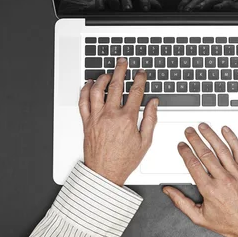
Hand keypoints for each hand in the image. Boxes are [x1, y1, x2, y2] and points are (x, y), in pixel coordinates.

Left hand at [78, 58, 158, 185]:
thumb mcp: (145, 142)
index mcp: (127, 119)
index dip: (140, 79)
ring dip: (103, 77)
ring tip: (108, 73)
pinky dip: (85, 89)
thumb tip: (154, 103)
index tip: (141, 73)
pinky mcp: (87, 122)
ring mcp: (96, 117)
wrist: (104, 173)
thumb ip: (150, 119)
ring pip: (97, 89)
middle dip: (121, 70)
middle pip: (115, 85)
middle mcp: (110, 115)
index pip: (135, 92)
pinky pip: (83, 101)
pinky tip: (90, 84)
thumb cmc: (124, 160)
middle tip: (123, 63)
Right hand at [163, 123, 237, 236]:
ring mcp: (237, 175)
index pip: (193, 165)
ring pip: (221, 149)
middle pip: (205, 154)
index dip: (185, 152)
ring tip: (203, 127)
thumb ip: (181, 202)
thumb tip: (169, 191)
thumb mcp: (199, 217)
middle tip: (189, 131)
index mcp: (210, 190)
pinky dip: (232, 139)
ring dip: (210, 135)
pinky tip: (226, 131)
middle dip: (195, 140)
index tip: (181, 146)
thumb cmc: (228, 224)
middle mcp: (223, 180)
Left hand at [178, 0, 235, 11]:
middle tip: (187, 10)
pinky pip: (224, 3)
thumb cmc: (217, 8)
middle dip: (193, 3)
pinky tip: (216, 8)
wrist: (234, 8)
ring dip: (204, 3)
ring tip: (199, 8)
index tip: (180, 9)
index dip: (185, 1)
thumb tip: (183, 13)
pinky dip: (220, 5)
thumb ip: (194, 9)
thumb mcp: (204, 8)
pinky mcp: (229, 2)